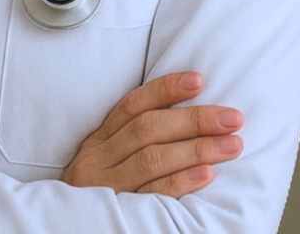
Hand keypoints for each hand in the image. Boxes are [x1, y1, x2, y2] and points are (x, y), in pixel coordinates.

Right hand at [61, 72, 243, 196]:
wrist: (66, 230)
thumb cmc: (98, 192)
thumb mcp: (106, 162)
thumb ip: (133, 141)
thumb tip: (189, 116)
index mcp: (99, 142)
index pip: (132, 106)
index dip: (165, 90)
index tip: (199, 80)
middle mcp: (99, 160)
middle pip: (148, 129)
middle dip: (194, 120)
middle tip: (233, 118)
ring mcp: (107, 187)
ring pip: (152, 159)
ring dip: (197, 149)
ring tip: (232, 144)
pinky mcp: (119, 213)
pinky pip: (152, 195)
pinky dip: (181, 182)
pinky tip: (207, 174)